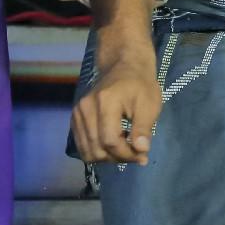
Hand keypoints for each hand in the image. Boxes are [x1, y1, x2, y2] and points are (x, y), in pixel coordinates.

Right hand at [73, 42, 161, 164]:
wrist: (124, 66)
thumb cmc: (141, 85)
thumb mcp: (150, 104)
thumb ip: (143, 128)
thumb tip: (141, 151)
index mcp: (105, 102)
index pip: (110, 140)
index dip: (126, 154)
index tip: (142, 157)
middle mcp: (86, 108)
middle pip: (96, 148)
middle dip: (118, 158)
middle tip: (136, 155)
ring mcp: (77, 113)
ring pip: (87, 151)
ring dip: (107, 158)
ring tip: (125, 151)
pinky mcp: (75, 118)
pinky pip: (82, 145)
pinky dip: (98, 151)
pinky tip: (113, 146)